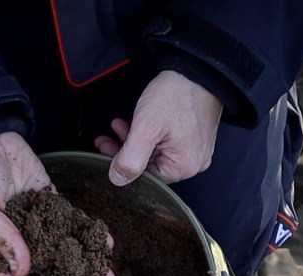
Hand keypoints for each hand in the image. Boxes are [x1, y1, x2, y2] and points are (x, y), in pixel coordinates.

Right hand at [0, 131, 114, 275]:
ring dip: (84, 263)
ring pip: (63, 248)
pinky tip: (105, 243)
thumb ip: (1, 238)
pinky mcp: (49, 200)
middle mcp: (17, 238)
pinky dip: (88, 232)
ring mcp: (36, 220)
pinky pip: (71, 221)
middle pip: (46, 269)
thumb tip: (23, 270)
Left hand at [94, 70, 222, 185]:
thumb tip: (118, 180)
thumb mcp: (146, 128)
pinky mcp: (195, 136)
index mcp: (184, 167)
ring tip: (118, 126)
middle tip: (105, 139)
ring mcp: (197, 149)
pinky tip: (135, 122)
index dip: (122, 164)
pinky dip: (150, 134)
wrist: (198, 68)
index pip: (145, 177)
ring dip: (134, 141)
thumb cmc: (175, 96)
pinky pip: (168, 142)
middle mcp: (194, 163)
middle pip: (151, 165)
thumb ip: (130, 159)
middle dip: (126, 150)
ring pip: (157, 152)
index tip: (104, 149)